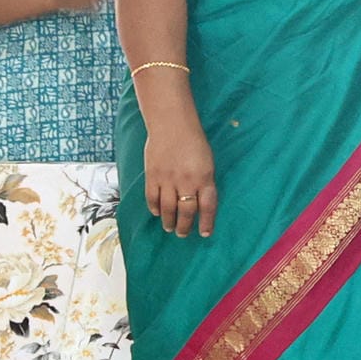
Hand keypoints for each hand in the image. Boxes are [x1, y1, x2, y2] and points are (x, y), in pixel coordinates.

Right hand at [143, 119, 217, 238]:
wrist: (172, 125)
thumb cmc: (194, 142)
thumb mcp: (207, 162)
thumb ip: (204, 182)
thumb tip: (200, 202)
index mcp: (204, 178)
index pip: (207, 207)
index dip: (206, 222)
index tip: (205, 233)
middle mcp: (186, 181)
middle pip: (186, 211)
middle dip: (185, 226)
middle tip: (183, 234)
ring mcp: (168, 179)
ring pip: (167, 208)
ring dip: (169, 221)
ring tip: (170, 228)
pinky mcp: (152, 175)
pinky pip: (152, 197)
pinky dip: (154, 208)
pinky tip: (157, 213)